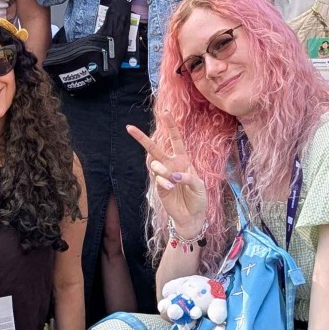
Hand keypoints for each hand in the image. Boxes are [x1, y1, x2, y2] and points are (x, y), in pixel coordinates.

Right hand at [127, 115, 207, 238]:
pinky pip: (158, 179)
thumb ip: (188, 177)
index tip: (165, 113)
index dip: (171, 126)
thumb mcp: (199, 185)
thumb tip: (172, 175)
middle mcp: (171, 165)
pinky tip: (172, 188)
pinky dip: (165, 182)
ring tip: (171, 180)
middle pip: (155, 148)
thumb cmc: (198, 198)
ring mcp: (164, 176)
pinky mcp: (159, 187)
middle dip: (142, 138)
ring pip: (154, 163)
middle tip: (129, 128)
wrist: (192, 216)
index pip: (176, 140)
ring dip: (161, 169)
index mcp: (183, 160)